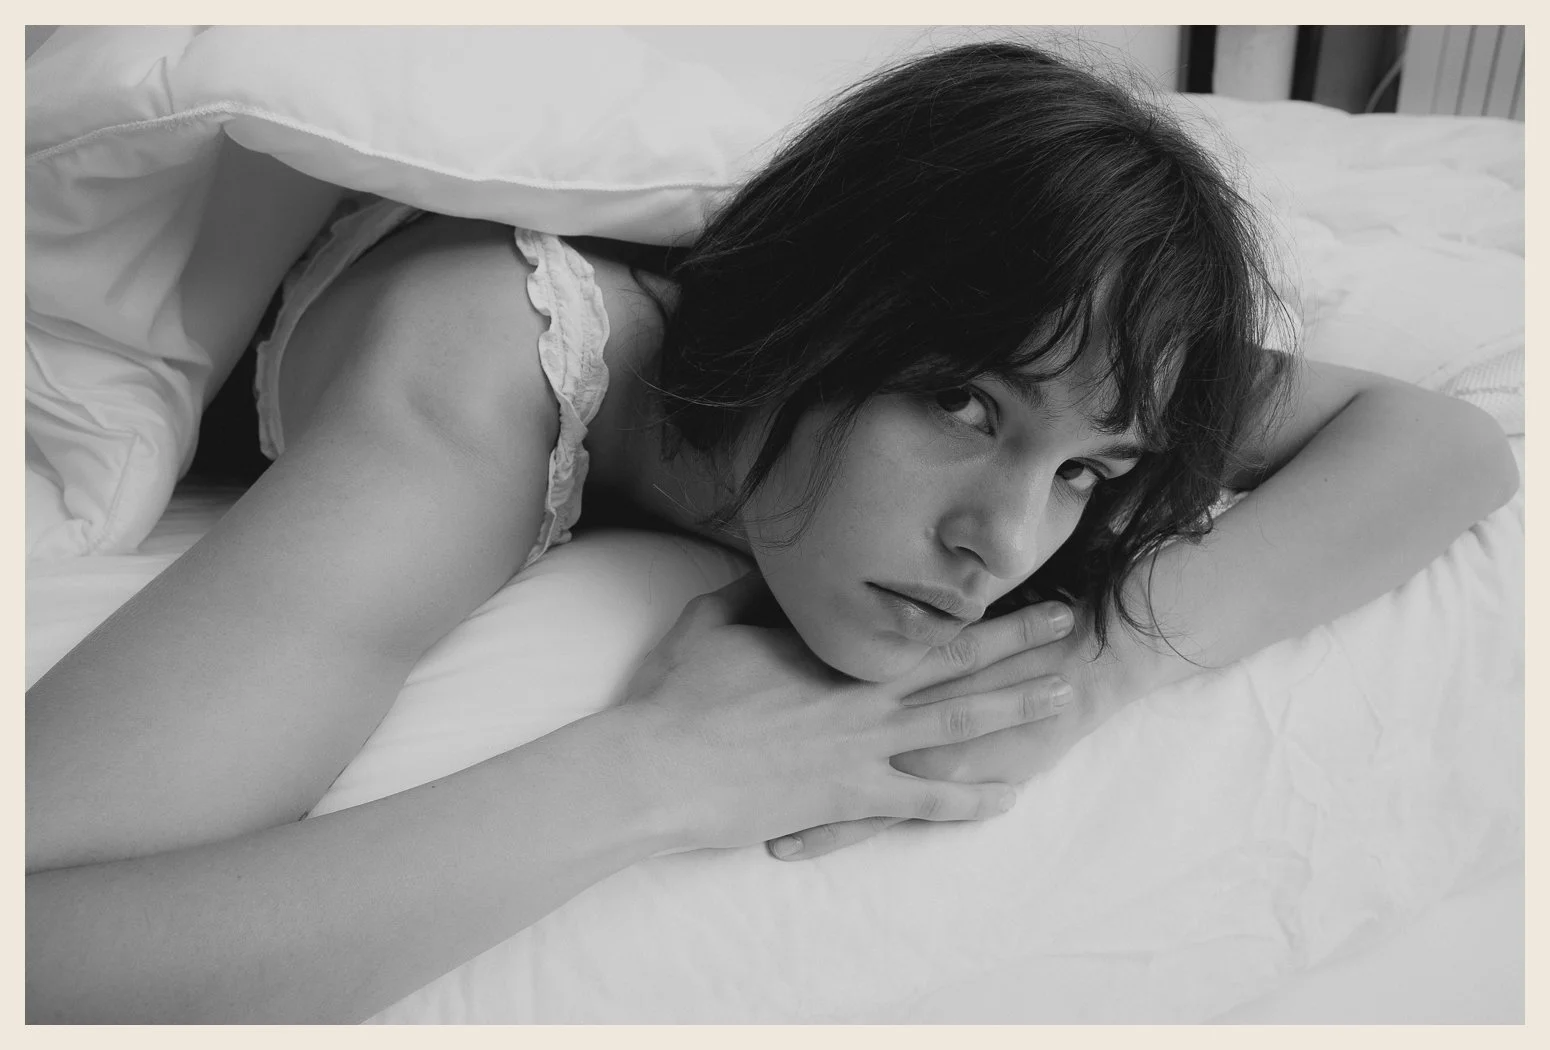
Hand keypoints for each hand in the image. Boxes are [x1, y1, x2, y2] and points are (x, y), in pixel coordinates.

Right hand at [608, 573, 1073, 852]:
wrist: (658, 767)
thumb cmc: (677, 697)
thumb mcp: (708, 624)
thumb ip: (746, 595)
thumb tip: (771, 574)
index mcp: (828, 648)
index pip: (905, 619)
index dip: (957, 602)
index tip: (1000, 581)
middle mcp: (861, 691)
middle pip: (954, 658)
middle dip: (1015, 635)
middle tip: (1067, 618)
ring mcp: (862, 744)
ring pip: (958, 720)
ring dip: (1015, 703)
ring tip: (1063, 690)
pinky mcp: (852, 795)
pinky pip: (925, 800)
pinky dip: (968, 800)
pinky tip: (1006, 799)